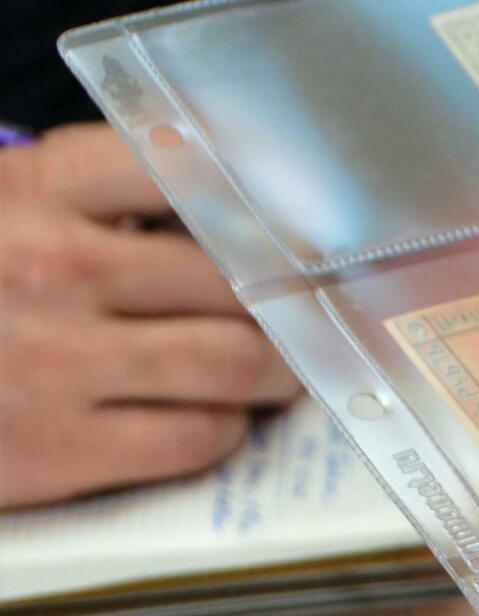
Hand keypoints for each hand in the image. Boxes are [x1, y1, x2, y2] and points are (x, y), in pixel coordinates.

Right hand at [0, 124, 297, 508]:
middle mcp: (54, 265)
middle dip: (285, 298)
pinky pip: (198, 437)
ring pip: (238, 361)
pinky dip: (224, 430)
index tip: (309, 216)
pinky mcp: (60, 451)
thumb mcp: (1, 210)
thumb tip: (223, 191)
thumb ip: (88, 192)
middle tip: (310, 310)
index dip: (266, 194)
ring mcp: (61, 361)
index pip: (188, 165)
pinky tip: (213, 419)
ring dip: (277, 371)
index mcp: (33, 189)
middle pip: (236, 274)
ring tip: (280, 370)